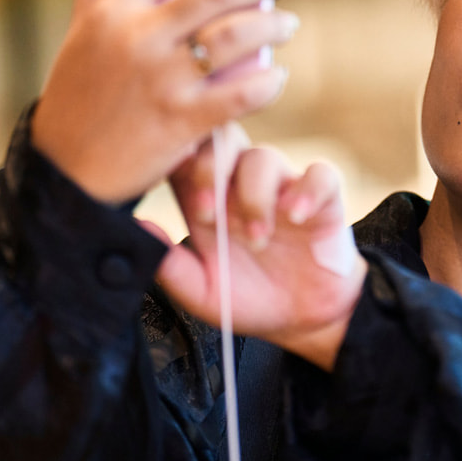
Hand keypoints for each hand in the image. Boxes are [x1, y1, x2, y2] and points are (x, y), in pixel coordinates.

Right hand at [32, 0, 303, 203]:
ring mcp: (165, 80)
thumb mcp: (79, 35)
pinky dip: (266, 83)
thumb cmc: (77, 97)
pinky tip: (278, 76)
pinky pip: (240, 95)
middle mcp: (141, 39)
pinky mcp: (183, 121)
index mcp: (114, 11)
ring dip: (271, 27)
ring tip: (287, 24)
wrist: (66, 173)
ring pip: (236, 39)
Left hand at [147, 124, 366, 370]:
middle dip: (210, 169)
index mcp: (208, 201)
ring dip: (255, 197)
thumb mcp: (203, 292)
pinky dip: (308, 190)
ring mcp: (283, 188)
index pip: (186, 157)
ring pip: (264, 158)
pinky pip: (320, 174)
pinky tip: (296, 216)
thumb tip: (138, 229)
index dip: (174, 157)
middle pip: (222, 141)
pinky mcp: (323, 198)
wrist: (306, 319)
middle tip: (208, 213)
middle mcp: (243, 186)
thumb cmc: (250, 300)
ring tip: (258, 241)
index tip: (164, 176)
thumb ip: (171, 265)